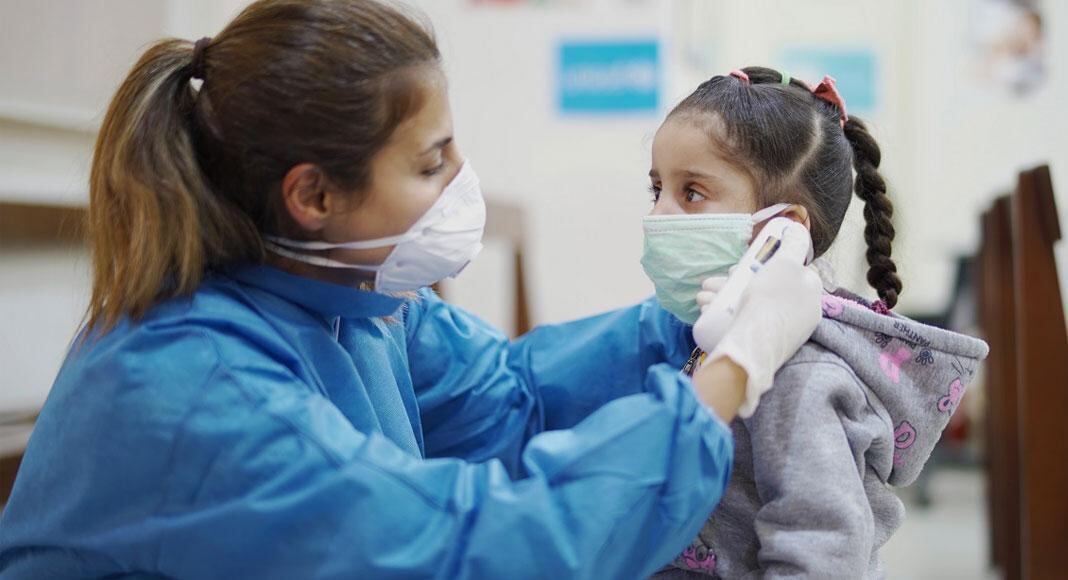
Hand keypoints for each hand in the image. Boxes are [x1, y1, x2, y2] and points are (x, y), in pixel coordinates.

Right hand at [694, 226, 821, 417]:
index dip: (763, 264)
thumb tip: (798, 228)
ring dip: (722, 297)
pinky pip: (744, 325)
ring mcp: (781, 334)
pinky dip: (724, 316)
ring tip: (701, 297)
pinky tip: (707, 311)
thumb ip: (795, 244)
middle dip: (734, 282)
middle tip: (713, 283)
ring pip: (750, 307)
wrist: (754, 345)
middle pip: (765, 290)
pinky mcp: (762, 348)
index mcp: (810, 296)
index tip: (742, 266)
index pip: (789, 272)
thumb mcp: (786, 264)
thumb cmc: (771, 300)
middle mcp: (799, 315)